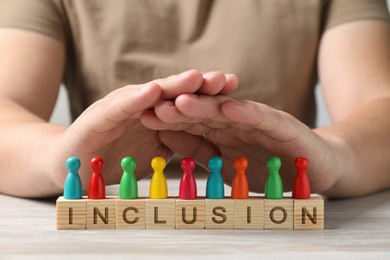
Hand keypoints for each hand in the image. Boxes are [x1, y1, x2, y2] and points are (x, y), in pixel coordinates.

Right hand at [49, 71, 238, 189]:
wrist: (74, 162)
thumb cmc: (117, 154)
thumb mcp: (157, 152)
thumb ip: (181, 144)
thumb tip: (216, 150)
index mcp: (157, 112)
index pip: (187, 100)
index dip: (210, 95)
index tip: (236, 89)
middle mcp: (142, 104)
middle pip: (175, 91)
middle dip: (200, 84)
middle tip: (225, 78)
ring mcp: (123, 106)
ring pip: (152, 93)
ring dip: (174, 85)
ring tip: (197, 77)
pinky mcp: (102, 115)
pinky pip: (122, 105)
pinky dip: (138, 98)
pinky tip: (153, 91)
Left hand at [141, 94, 343, 193]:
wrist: (316, 167)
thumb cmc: (268, 166)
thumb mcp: (224, 164)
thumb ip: (198, 150)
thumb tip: (165, 138)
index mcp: (222, 129)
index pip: (192, 122)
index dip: (169, 119)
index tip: (144, 117)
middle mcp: (237, 120)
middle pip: (205, 111)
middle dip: (179, 108)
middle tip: (153, 104)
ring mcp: (259, 120)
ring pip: (228, 110)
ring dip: (206, 105)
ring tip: (182, 101)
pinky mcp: (282, 124)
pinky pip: (262, 117)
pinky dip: (245, 112)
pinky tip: (229, 107)